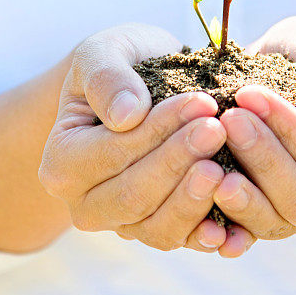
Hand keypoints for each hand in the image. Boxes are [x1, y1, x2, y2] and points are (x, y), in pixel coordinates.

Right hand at [38, 24, 230, 252]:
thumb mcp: (105, 52)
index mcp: (62, 162)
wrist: (143, 86)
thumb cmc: (121, 66)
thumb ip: (106, 77)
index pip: (111, 154)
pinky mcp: (159, 231)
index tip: (200, 102)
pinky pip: (183, 242)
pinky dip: (209, 236)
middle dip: (178, 162)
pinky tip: (234, 225)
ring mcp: (123, 224)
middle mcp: (86, 204)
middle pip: (133, 197)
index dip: (157, 131)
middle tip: (218, 129)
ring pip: (157, 228)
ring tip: (226, 168)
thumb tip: (126, 115)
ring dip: (194, 200)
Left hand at [212, 16, 295, 241]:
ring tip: (206, 157)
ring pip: (272, 222)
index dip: (289, 132)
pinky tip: (198, 203)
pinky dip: (222, 224)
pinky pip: (245, 232)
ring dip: (238, 192)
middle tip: (227, 119)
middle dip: (261, 159)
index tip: (249, 94)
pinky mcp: (268, 217)